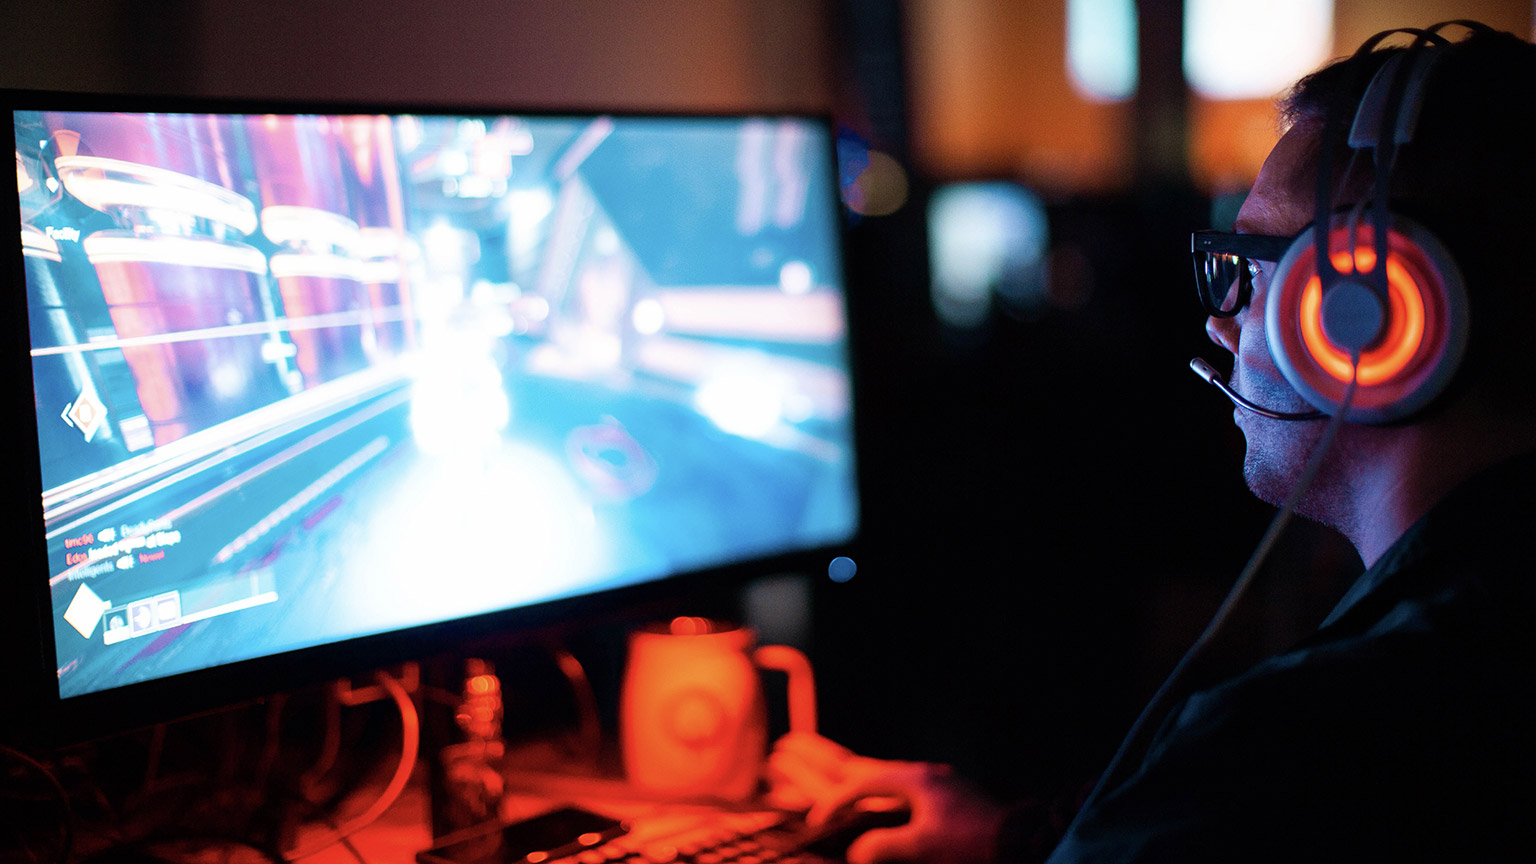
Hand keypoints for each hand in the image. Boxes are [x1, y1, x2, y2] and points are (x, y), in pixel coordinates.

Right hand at [766, 732, 1007, 863]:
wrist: (1022, 840)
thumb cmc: (972, 843)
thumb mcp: (923, 847)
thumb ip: (883, 847)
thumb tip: (856, 851)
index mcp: (915, 780)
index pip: (862, 783)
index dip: (835, 801)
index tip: (818, 819)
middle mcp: (926, 774)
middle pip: (872, 767)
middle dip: (838, 768)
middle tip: (806, 759)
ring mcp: (940, 783)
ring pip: (889, 775)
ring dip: (862, 779)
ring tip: (842, 778)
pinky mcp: (952, 796)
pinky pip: (906, 787)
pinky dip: (884, 790)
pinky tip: (885, 798)